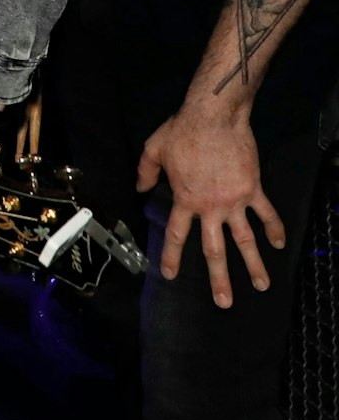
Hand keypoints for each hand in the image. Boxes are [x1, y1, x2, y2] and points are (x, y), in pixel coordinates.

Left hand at [137, 104, 284, 307]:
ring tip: (261, 285)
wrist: (213, 117)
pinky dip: (274, 229)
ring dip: (254, 264)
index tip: (171, 276)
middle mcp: (210, 206)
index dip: (173, 257)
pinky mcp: (253, 189)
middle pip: (214, 249)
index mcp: (185, 199)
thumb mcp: (153, 149)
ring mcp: (234, 200)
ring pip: (245, 240)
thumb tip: (140, 188)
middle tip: (224, 302)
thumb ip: (146, 172)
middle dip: (219, 278)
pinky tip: (279, 244)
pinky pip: (266, 213)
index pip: (178, 235)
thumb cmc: (181, 130)